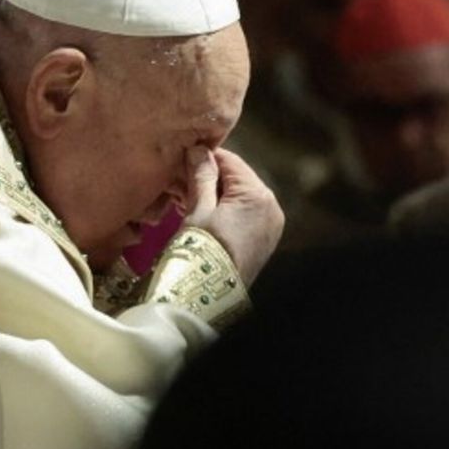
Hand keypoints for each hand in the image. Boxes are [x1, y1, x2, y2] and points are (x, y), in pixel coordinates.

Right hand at [183, 147, 283, 284]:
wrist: (211, 298)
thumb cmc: (203, 252)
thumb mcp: (198, 210)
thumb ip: (200, 177)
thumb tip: (199, 150)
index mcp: (258, 195)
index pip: (230, 161)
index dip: (203, 158)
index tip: (180, 159)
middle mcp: (271, 207)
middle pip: (235, 179)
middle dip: (207, 178)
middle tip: (177, 181)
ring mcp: (270, 226)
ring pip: (239, 197)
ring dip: (213, 194)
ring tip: (183, 198)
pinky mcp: (264, 241)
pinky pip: (244, 215)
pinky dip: (224, 211)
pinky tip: (200, 214)